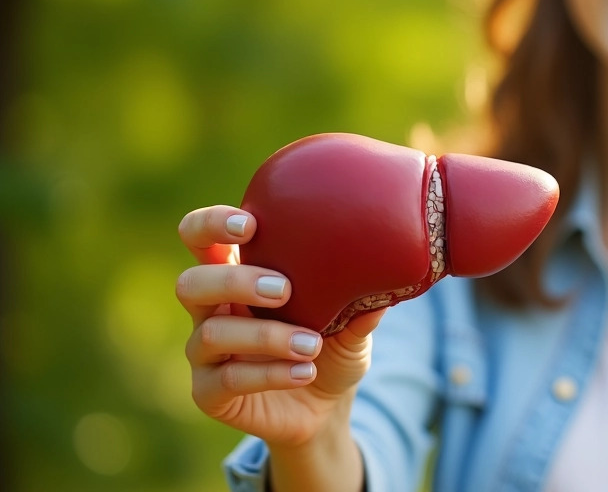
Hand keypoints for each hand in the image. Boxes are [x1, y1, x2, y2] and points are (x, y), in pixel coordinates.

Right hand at [176, 205, 384, 447]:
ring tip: (312, 344)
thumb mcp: (352, 321)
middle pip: (191, 282)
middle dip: (235, 280)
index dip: (210, 224)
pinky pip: (226, 380)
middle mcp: (212, 309)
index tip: (249, 225)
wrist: (326, 406)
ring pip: (211, 334)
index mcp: (237, 274)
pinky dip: (270, 373)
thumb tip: (394, 274)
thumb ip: (363, 300)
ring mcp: (205, 353)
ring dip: (266, 336)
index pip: (200, 237)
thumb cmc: (331, 345)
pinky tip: (305, 372)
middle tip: (284, 289)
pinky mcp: (209, 393)